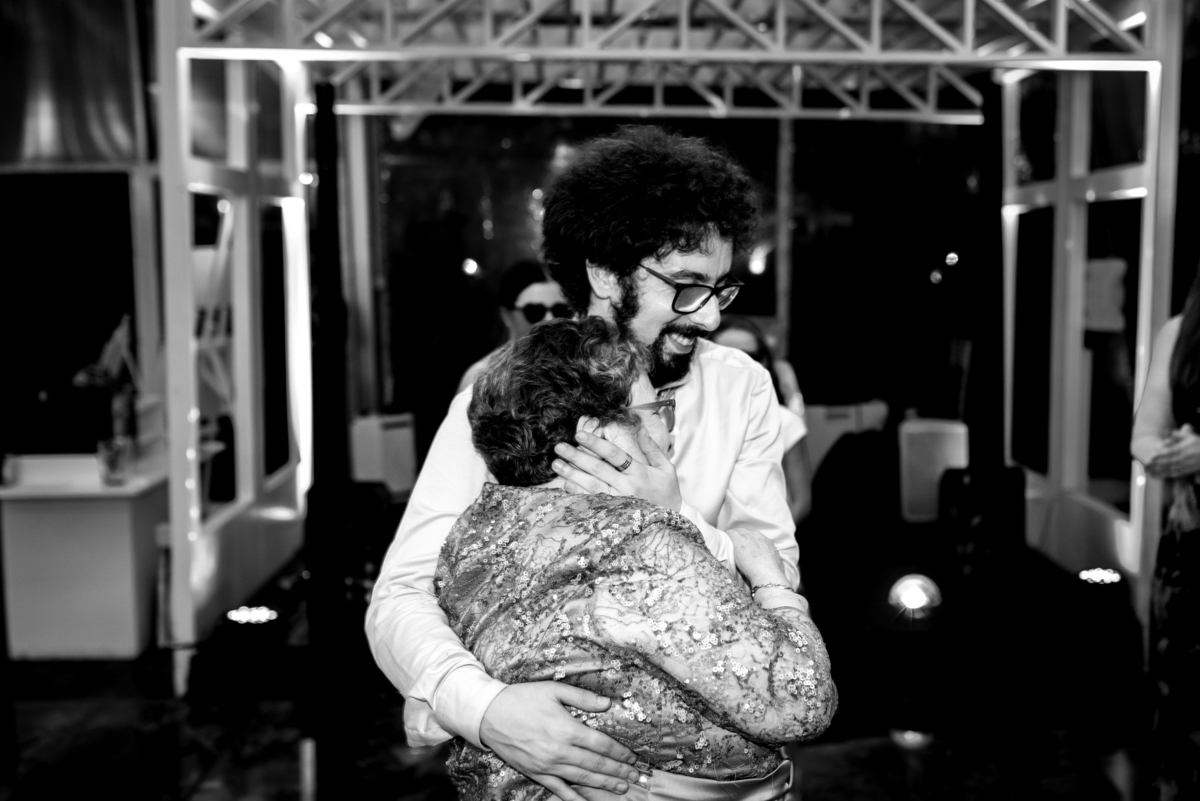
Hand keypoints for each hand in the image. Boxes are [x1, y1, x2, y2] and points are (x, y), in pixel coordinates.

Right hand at [479, 682, 640, 800]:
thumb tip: (607, 704)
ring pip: (582, 778)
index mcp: (566, 729)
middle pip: (596, 764)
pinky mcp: (536, 774)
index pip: (601, 744)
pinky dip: (575, 798)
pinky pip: (559, 790)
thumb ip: (582, 697)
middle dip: (618, 771)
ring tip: (621, 788)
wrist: (489, 715)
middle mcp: (559, 751)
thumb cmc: (522, 698)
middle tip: (634, 777)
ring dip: (604, 784)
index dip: (619, 752)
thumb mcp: (553, 690)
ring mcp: (547, 766)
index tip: (632, 757)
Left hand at [552, 425, 681, 511]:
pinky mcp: (613, 515)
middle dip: (577, 457)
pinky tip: (565, 485)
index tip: (580, 434)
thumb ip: (651, 448)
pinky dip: (578, 494)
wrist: (672, 523)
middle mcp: (627, 487)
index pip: (615, 455)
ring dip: (572, 475)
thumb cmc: (668, 493)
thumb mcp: (666, 468)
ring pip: (591, 486)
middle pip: (598, 469)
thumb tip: (639, 427)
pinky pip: (592, 503)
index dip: (596, 444)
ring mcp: (619, 503)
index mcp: (639, 473)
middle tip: (559, 447)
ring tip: (556, 464)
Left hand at [725, 527, 790, 589]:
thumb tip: (775, 566)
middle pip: (746, 533)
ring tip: (727, 545)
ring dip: (733, 538)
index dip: (749, 543)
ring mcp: (748, 537)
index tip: (745, 550)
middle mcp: (759, 537)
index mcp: (768, 543)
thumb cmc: (773, 575)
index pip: (756, 538)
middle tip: (735, 549)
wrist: (767, 574)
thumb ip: (775, 563)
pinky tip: (723, 542)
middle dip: (741, 539)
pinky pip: (730, 533)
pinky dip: (727, 537)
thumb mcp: (778, 566)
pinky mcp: (738, 540)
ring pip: (738, 532)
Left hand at [1146, 424, 1199, 478]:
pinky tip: (1155, 475)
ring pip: (1169, 469)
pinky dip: (1164, 475)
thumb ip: (1177, 435)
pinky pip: (1173, 474)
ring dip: (1157, 470)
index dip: (1160, 455)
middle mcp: (1184, 459)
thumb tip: (1168, 432)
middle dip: (1156, 464)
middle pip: (1167, 462)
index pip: (1170, 453)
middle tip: (1145, 464)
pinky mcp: (1186, 472)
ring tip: (1147, 470)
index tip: (1151, 456)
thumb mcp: (1189, 436)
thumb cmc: (1198, 444)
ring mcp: (1185, 466)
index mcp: (1184, 450)